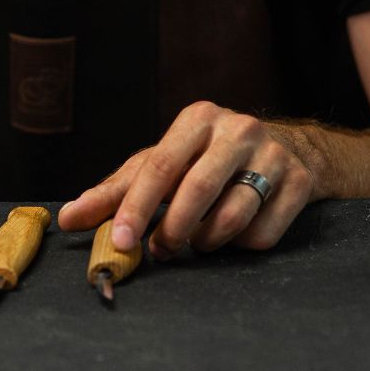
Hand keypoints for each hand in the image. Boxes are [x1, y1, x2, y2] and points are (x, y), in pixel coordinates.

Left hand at [58, 101, 316, 259]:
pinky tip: (233, 234)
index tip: (120, 242)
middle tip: (158, 251)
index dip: (136, 208)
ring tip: (194, 241)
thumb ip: (113, 192)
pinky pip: (262, 234)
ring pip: (231, 218)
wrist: (286, 150)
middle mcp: (238, 129)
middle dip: (171, 231)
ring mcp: (273, 155)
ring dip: (205, 242)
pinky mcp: (301, 182)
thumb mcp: (158, 166)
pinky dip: (240, 245)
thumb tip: (68, 217)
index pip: (159, 167)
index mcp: (196, 119)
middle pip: (196, 191)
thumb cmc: (203, 160)